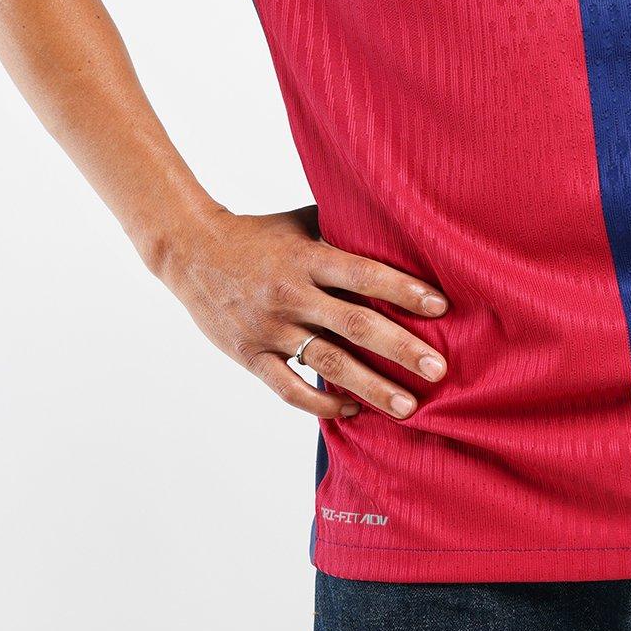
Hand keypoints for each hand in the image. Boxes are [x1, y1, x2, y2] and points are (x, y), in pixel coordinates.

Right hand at [152, 202, 448, 422]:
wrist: (190, 250)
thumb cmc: (257, 233)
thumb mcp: (300, 222)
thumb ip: (342, 229)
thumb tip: (397, 227)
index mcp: (306, 258)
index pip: (361, 274)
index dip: (401, 290)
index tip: (440, 307)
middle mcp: (290, 294)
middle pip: (353, 324)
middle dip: (399, 348)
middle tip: (438, 370)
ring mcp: (269, 328)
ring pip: (327, 363)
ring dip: (370, 387)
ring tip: (407, 407)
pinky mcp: (250, 354)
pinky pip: (288, 387)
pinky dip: (321, 401)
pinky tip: (352, 409)